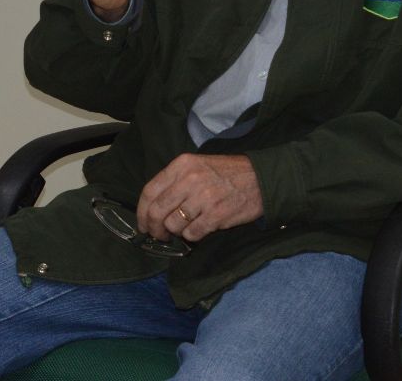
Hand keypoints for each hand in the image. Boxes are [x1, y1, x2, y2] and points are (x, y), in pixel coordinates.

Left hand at [137, 153, 262, 242]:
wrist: (260, 178)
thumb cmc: (225, 173)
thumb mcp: (197, 165)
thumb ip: (175, 181)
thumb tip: (153, 208)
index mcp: (182, 165)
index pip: (149, 191)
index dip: (142, 212)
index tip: (143, 223)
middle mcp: (190, 180)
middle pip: (157, 211)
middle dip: (154, 228)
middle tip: (158, 235)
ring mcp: (203, 198)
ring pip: (173, 225)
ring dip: (175, 232)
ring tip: (183, 230)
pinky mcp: (216, 215)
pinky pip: (192, 234)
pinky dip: (191, 236)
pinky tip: (198, 230)